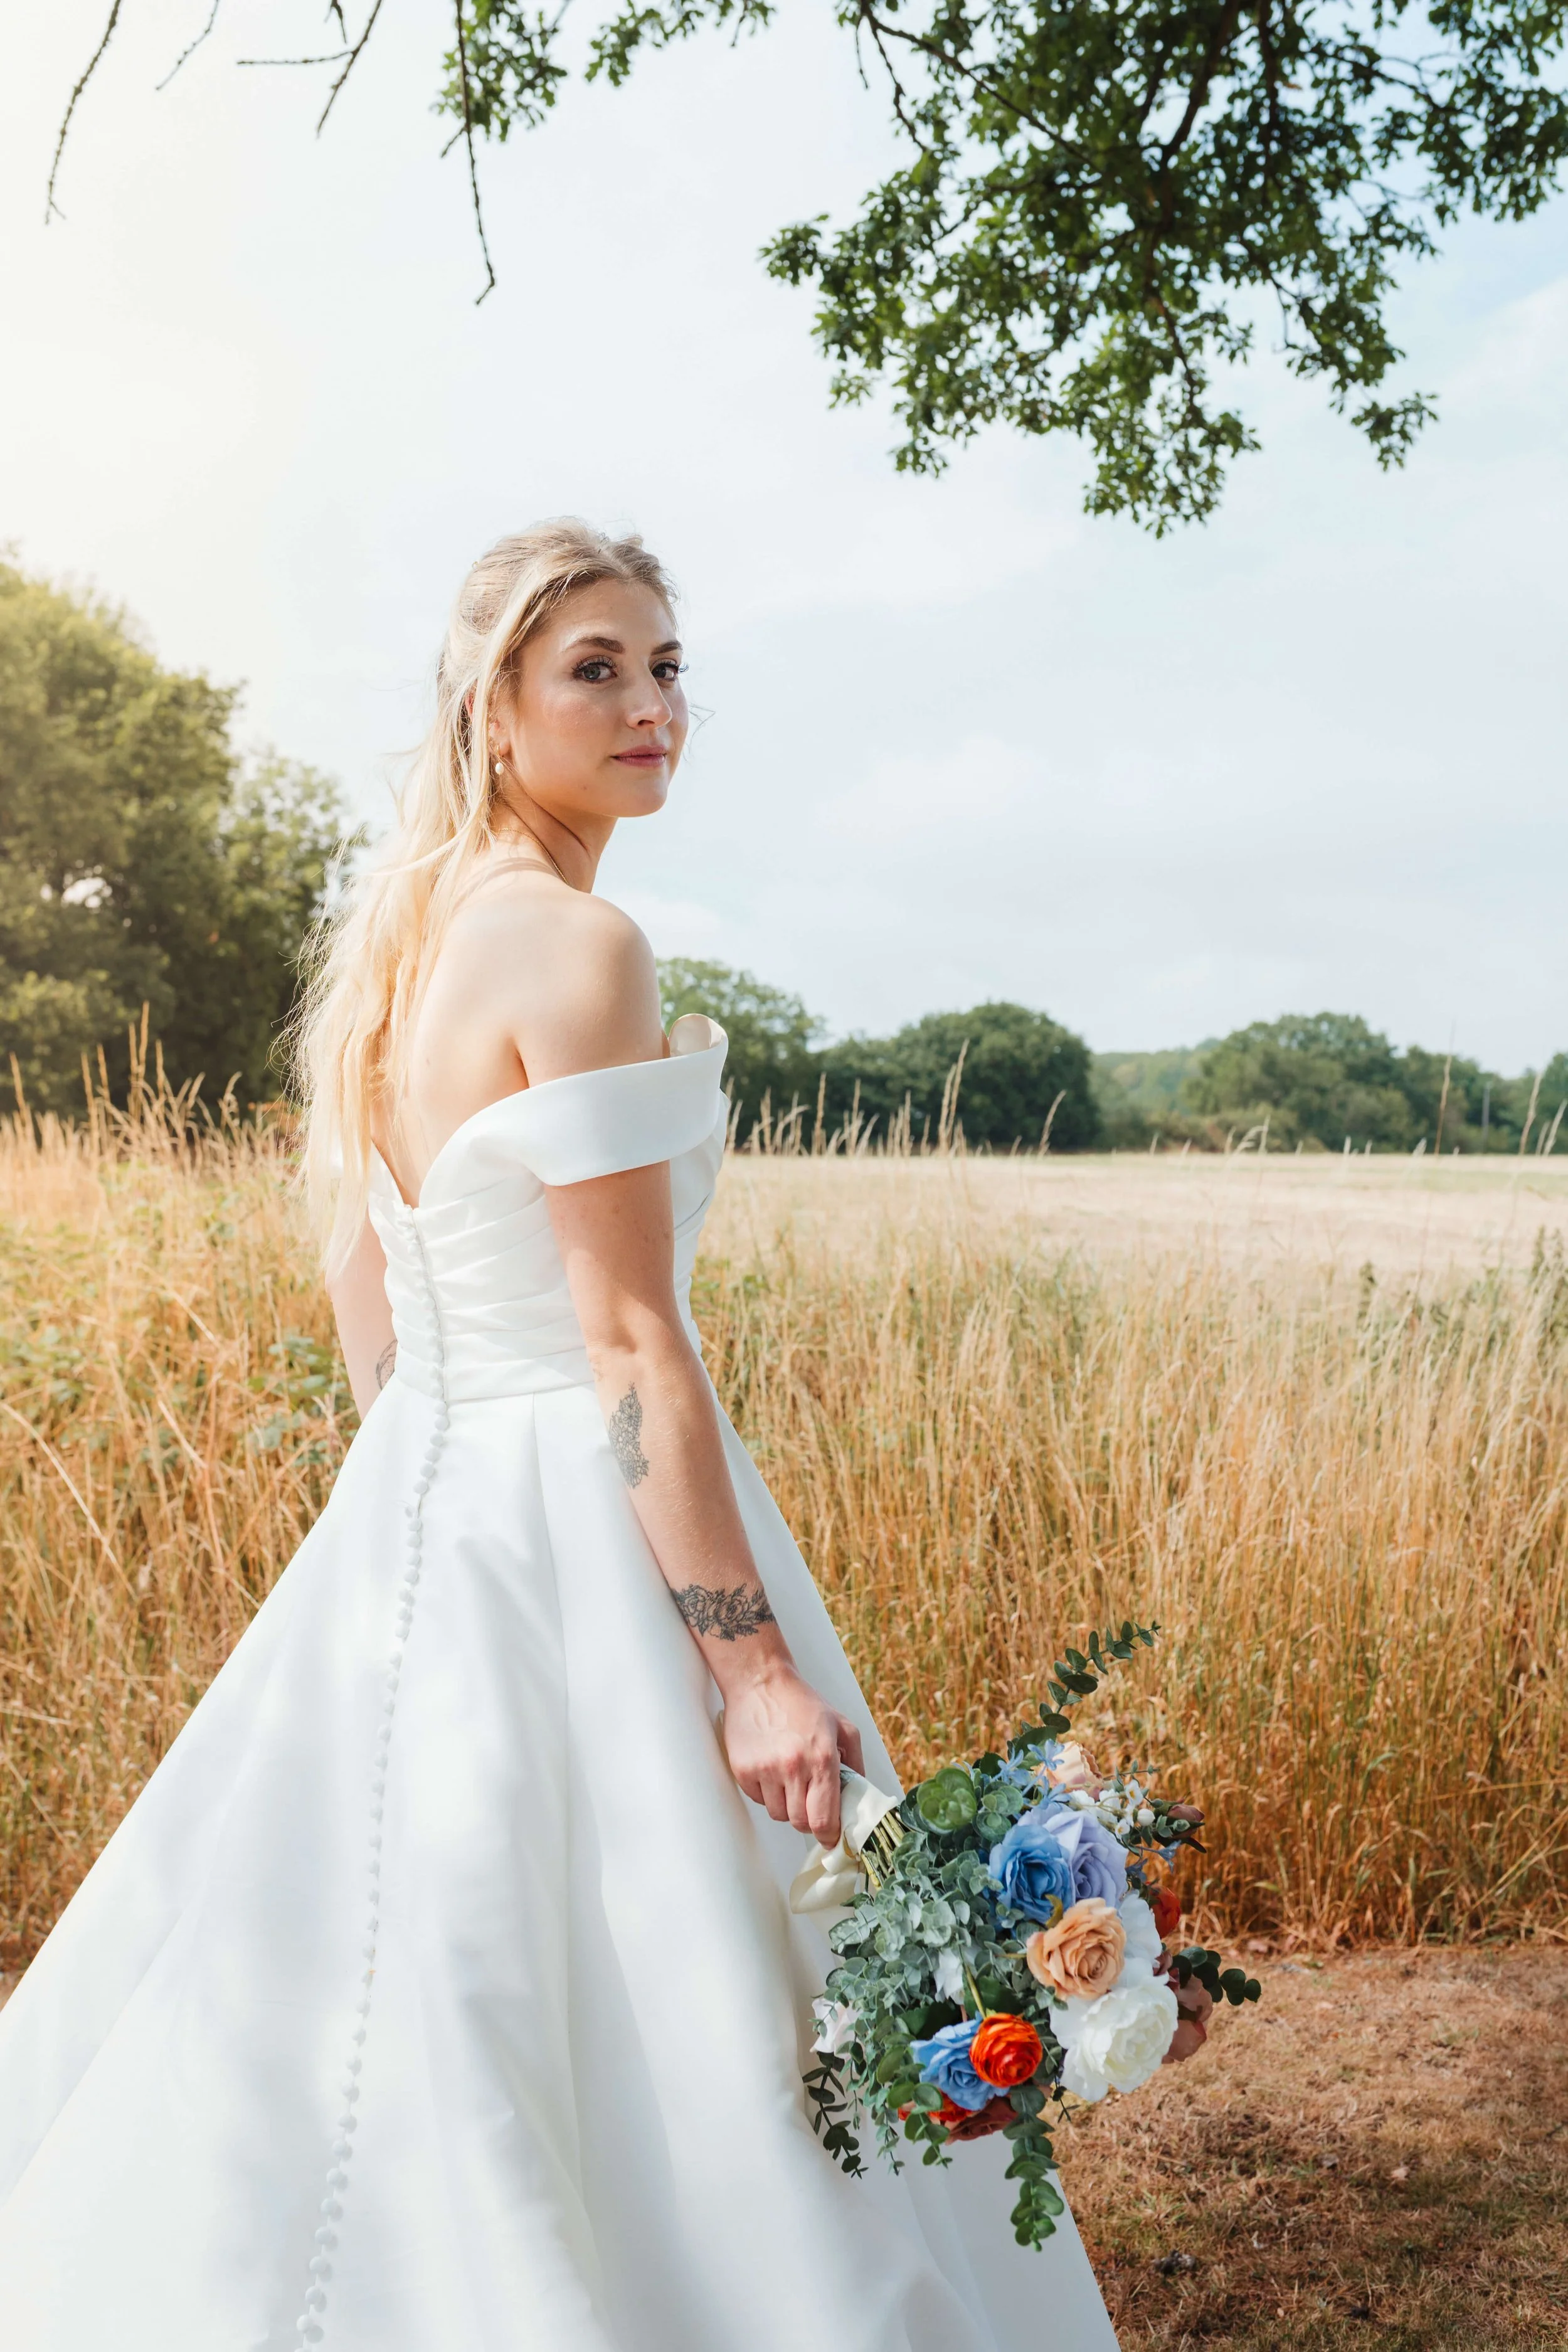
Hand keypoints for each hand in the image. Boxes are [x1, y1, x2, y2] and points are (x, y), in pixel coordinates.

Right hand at [720, 1663, 863, 1845]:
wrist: (759, 1682)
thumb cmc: (801, 1703)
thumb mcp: (842, 1726)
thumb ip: (856, 1764)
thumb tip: (859, 1798)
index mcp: (822, 1758)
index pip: (824, 1819)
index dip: (829, 1835)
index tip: (830, 1837)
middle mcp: (793, 1767)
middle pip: (800, 1823)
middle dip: (808, 1818)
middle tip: (810, 1799)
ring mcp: (765, 1770)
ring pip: (779, 1815)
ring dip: (787, 1804)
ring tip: (789, 1776)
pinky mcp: (743, 1771)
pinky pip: (759, 1801)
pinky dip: (767, 1793)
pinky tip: (771, 1768)